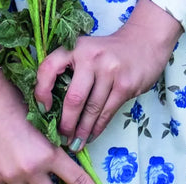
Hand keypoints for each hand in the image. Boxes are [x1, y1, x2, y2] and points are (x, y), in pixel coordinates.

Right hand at [0, 69, 93, 183]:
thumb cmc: (17, 101)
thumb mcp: (43, 123)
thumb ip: (53, 147)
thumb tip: (65, 158)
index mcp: (47, 154)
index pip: (75, 179)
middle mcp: (30, 170)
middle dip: (59, 183)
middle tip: (60, 175)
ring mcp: (10, 177)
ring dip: (38, 180)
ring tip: (36, 165)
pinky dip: (18, 179)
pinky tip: (16, 165)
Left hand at [34, 0, 182, 148]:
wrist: (144, 42)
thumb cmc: (108, 51)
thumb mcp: (86, 51)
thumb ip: (70, 70)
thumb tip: (51, 106)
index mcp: (76, 47)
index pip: (49, 67)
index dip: (41, 91)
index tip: (43, 109)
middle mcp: (92, 56)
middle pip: (73, 98)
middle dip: (66, 123)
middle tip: (61, 137)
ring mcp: (110, 70)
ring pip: (91, 109)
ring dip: (82, 131)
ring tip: (75, 143)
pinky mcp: (125, 84)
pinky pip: (107, 112)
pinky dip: (97, 128)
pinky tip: (91, 136)